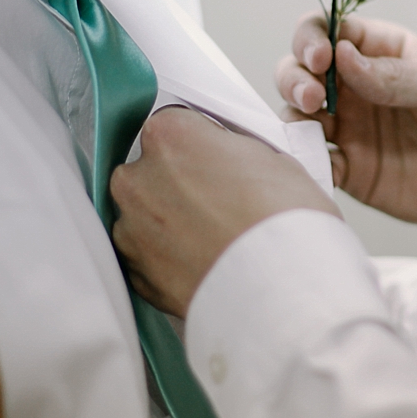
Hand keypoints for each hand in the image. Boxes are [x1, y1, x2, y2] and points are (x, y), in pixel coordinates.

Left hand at [112, 107, 338, 316]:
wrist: (284, 292)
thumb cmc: (286, 223)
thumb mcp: (273, 159)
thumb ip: (232, 151)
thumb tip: (226, 159)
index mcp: (169, 136)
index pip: (175, 125)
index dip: (201, 145)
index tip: (218, 162)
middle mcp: (137, 178)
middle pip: (151, 168)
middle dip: (178, 182)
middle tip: (220, 202)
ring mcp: (131, 229)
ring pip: (144, 214)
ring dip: (169, 221)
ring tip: (213, 238)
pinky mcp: (135, 273)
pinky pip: (146, 255)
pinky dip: (168, 258)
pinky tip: (203, 261)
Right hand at [275, 15, 416, 234]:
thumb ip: (400, 76)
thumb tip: (344, 57)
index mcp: (386, 52)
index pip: (332, 28)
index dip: (314, 36)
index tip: (321, 57)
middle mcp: (361, 87)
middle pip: (302, 68)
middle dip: (294, 75)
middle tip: (313, 97)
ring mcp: (353, 129)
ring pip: (298, 113)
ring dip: (292, 115)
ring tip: (311, 127)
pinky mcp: (354, 171)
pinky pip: (314, 162)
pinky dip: (303, 160)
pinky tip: (314, 163)